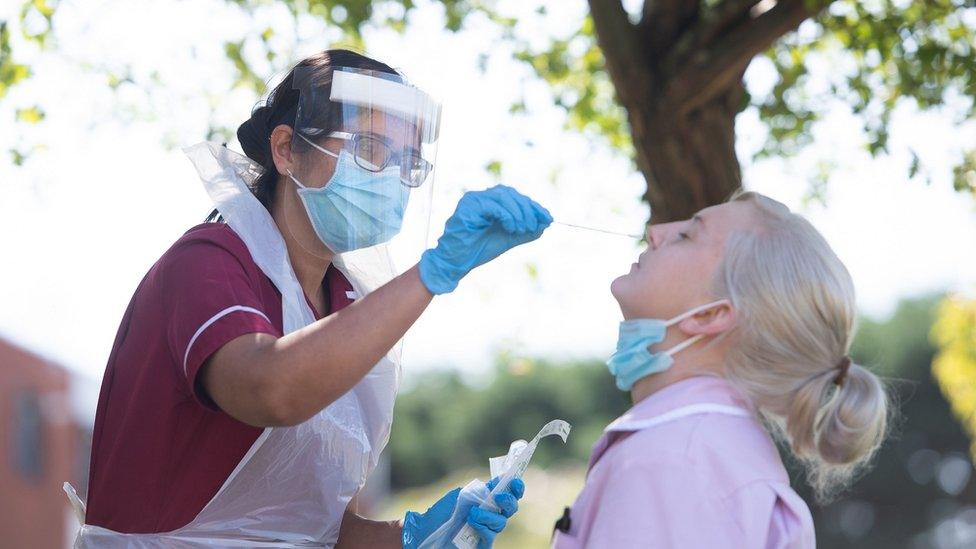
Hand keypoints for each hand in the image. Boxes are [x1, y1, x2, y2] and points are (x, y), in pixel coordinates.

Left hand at [401, 478, 525, 548]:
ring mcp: (486, 531)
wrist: (424, 534)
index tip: (514, 481)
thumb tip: (490, 486)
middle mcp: (489, 516)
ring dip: (489, 515)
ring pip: (501, 523)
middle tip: (499, 496)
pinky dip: (483, 526)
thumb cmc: (439, 515)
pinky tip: (472, 521)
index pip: (506, 492)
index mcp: (485, 501)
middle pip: (510, 509)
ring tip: (472, 513)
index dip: (515, 487)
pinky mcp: (481, 545)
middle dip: (508, 501)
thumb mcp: (456, 497)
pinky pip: (490, 536)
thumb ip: (475, 491)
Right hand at [418, 185, 551, 293]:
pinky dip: (506, 215)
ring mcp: (474, 199)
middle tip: (535, 225)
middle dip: (528, 209)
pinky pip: (492, 205)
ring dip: (518, 213)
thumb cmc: (479, 249)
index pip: (516, 197)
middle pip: (511, 193)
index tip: (548, 218)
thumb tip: (546, 223)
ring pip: (503, 196)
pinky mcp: (468, 206)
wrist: (458, 262)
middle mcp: (482, 197)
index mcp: (491, 202)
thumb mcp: (509, 239)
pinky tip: (511, 228)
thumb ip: (526, 231)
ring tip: (523, 228)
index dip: (533, 206)